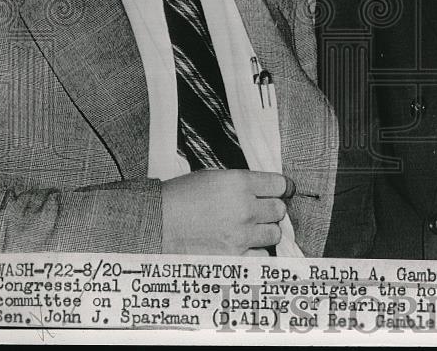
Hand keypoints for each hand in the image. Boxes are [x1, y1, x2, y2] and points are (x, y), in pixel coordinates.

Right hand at [160, 170, 294, 253]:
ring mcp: (240, 236)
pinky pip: (262, 256)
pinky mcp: (234, 258)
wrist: (156, 224)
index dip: (281, 188)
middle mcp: (244, 208)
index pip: (280, 185)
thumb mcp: (214, 177)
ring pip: (274, 234)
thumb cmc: (181, 198)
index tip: (279, 192)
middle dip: (271, 210)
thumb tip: (266, 190)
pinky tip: (244, 247)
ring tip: (248, 230)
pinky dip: (256, 252)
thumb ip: (243, 183)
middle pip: (279, 210)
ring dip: (265, 232)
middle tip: (258, 212)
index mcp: (240, 183)